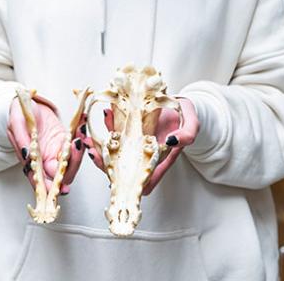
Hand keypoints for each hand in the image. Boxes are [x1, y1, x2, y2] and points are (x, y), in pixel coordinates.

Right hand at [7, 93, 86, 195]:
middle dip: (74, 161)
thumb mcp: (17, 124)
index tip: (62, 185)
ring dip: (80, 148)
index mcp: (31, 162)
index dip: (52, 186)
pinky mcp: (65, 140)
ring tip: (81, 132)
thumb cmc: (19, 115)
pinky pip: (75, 142)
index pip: (42, 180)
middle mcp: (46, 160)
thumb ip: (21, 139)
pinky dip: (80, 134)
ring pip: (72, 159)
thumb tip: (27, 155)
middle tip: (77, 144)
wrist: (27, 104)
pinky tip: (82, 125)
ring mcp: (57, 150)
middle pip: (63, 172)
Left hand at [83, 97, 198, 195]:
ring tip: (92, 137)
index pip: (145, 177)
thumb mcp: (192, 124)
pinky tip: (105, 114)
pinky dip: (109, 123)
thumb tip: (173, 141)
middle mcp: (146, 152)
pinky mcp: (130, 128)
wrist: (181, 102)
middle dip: (106, 162)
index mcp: (161, 158)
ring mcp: (136, 141)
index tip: (115, 175)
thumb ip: (187, 134)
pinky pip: (116, 130)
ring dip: (102, 144)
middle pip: (124, 166)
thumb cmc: (187, 117)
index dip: (129, 180)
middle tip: (93, 152)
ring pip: (116, 149)